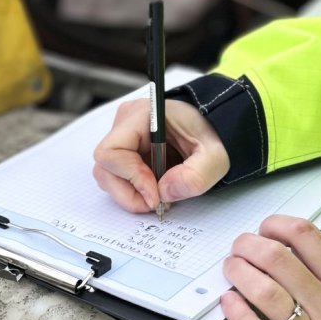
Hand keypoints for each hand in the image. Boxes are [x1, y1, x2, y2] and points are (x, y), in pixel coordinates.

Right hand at [92, 98, 228, 213]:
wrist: (214, 128)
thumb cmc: (213, 133)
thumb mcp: (215, 156)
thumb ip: (195, 176)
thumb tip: (164, 193)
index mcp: (142, 116)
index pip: (111, 152)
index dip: (130, 178)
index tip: (155, 194)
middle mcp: (125, 124)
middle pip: (105, 168)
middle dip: (128, 192)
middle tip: (157, 203)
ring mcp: (123, 137)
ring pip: (108, 176)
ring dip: (131, 193)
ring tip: (159, 196)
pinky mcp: (127, 150)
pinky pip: (118, 177)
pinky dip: (134, 190)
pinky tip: (156, 188)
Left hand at [221, 211, 320, 319]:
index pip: (309, 241)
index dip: (279, 226)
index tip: (266, 226)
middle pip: (280, 263)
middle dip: (251, 246)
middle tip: (239, 245)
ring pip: (268, 297)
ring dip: (241, 275)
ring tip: (229, 266)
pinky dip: (241, 319)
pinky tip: (228, 302)